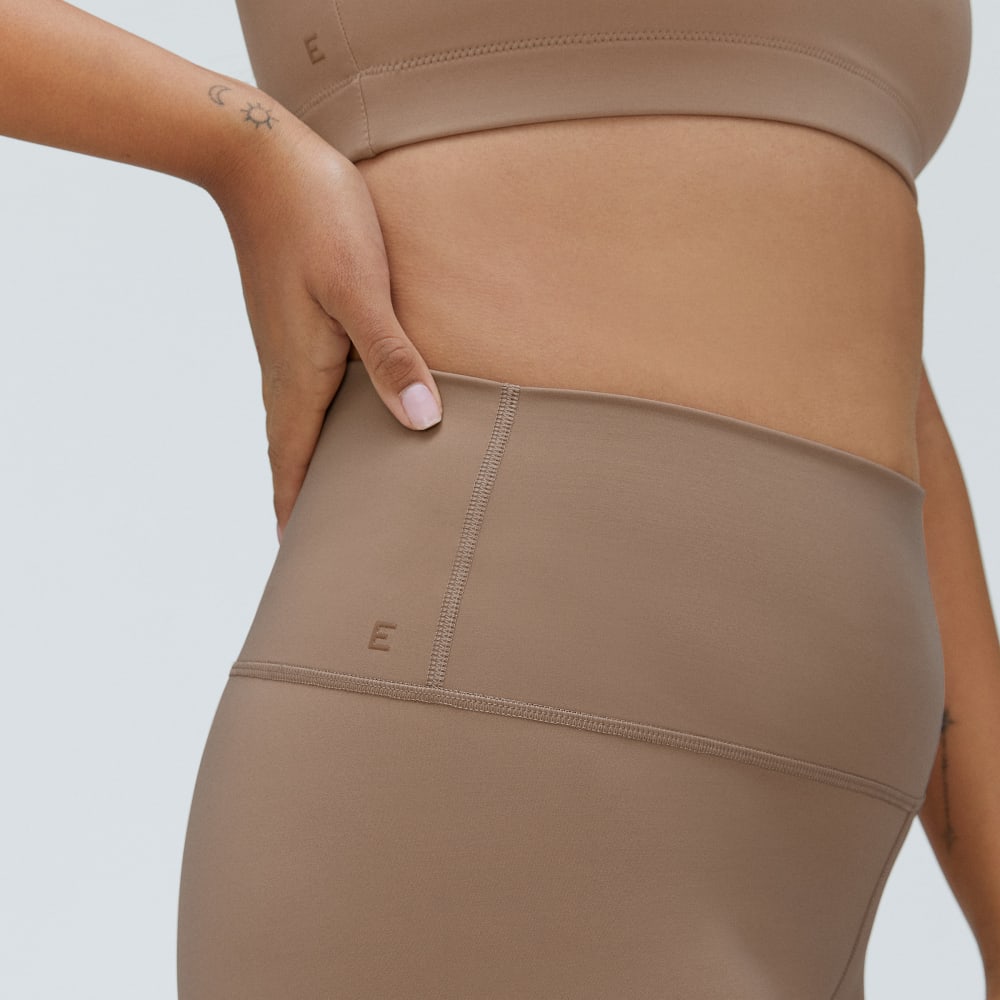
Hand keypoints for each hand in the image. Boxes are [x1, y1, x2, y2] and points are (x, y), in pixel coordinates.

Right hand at [208, 112, 442, 540]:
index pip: (292, 468)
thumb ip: (390, 355)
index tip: (306, 566)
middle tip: (343, 547)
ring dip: (324, 465)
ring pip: (308, 426)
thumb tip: (421, 421)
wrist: (260, 157)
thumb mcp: (358, 288)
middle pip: (298, 458)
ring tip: (354, 499)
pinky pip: (317, 392)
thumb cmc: (312, 217)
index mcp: (298, 379)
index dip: (297, 518)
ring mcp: (292, 350)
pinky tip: (363, 421)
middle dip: (315, 503)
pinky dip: (334, 423)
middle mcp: (288, 374)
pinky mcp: (302, 326)